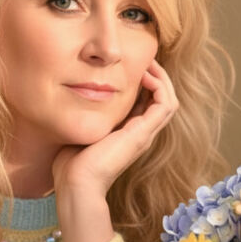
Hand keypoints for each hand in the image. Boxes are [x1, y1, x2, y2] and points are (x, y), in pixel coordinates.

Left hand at [53, 60, 177, 241]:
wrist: (77, 182)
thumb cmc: (72, 163)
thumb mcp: (81, 130)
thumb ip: (85, 115)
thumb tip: (73, 97)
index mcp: (128, 134)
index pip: (145, 102)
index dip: (142, 82)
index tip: (130, 65)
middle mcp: (141, 133)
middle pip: (161, 99)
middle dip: (155, 76)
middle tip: (143, 58)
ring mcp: (144, 134)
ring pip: (168, 100)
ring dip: (161, 79)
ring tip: (148, 63)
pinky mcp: (143, 134)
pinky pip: (165, 105)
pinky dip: (159, 87)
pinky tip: (144, 76)